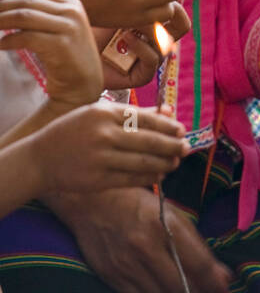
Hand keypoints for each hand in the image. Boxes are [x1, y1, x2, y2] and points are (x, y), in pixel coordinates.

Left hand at [0, 0, 102, 105]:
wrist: (84, 85)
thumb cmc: (64, 58)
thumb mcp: (54, 30)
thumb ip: (37, 16)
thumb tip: (5, 5)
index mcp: (69, 4)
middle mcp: (72, 11)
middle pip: (26, 2)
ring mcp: (70, 27)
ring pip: (24, 16)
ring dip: (0, 20)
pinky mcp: (63, 45)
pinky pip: (28, 37)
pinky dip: (9, 40)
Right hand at [29, 101, 188, 194]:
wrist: (40, 158)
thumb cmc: (73, 131)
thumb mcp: (98, 113)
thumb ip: (133, 113)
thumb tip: (168, 112)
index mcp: (104, 113)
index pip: (146, 119)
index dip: (168, 126)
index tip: (181, 130)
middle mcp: (103, 134)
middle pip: (149, 141)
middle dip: (173, 145)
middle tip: (187, 147)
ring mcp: (101, 158)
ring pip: (143, 162)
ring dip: (165, 163)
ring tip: (176, 161)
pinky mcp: (98, 180)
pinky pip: (132, 179)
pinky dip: (150, 177)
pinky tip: (159, 174)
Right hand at [56, 186, 231, 292]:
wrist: (92, 201)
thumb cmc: (140, 204)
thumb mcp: (173, 214)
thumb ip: (197, 246)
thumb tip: (222, 277)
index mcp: (165, 225)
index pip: (198, 265)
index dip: (215, 284)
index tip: (223, 291)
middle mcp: (145, 246)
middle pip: (181, 288)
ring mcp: (125, 263)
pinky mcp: (110, 276)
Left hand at [93, 4, 191, 90]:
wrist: (70, 47)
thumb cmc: (90, 19)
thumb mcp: (117, 3)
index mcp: (153, 20)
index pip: (177, 9)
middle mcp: (156, 40)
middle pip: (182, 25)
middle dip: (170, 13)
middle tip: (153, 5)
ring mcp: (151, 57)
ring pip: (168, 42)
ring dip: (149, 28)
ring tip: (130, 21)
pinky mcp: (142, 75)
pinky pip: (153, 58)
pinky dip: (141, 46)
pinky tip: (125, 37)